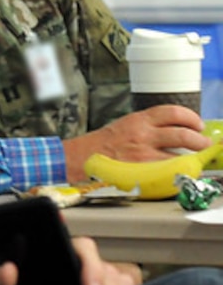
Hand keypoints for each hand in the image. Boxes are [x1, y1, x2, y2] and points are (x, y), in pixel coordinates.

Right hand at [63, 105, 208, 181]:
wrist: (82, 158)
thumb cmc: (102, 145)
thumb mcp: (125, 125)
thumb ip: (148, 127)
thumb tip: (174, 131)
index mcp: (138, 120)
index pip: (173, 112)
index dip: (191, 118)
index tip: (197, 125)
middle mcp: (143, 135)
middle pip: (183, 134)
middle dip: (199, 140)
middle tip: (203, 144)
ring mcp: (144, 154)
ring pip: (179, 155)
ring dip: (192, 159)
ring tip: (196, 160)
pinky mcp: (142, 171)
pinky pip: (168, 171)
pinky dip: (178, 171)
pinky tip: (179, 171)